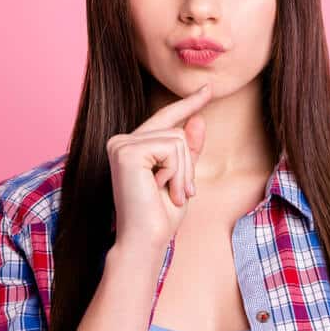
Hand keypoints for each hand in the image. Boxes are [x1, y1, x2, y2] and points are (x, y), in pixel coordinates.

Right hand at [106, 83, 210, 249]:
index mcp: (131, 146)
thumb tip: (197, 118)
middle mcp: (121, 141)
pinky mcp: (126, 151)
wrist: (146, 241)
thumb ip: (188, 149)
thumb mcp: (181, 177)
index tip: (208, 89)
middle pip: (176, 131)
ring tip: (170, 193)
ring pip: (176, 139)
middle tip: (179, 193)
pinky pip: (171, 148)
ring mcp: (121, 145)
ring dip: (183, 172)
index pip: (165, 118)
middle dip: (187, 165)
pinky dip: (175, 172)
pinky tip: (160, 188)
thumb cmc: (161, 215)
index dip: (188, 104)